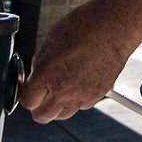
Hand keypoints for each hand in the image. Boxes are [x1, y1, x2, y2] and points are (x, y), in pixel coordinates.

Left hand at [19, 0, 134, 122]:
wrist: (115, 25)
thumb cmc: (84, 25)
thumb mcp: (52, 38)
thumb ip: (40, 62)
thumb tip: (35, 74)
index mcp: (47, 74)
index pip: (27, 101)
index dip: (26, 93)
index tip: (29, 86)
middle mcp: (63, 90)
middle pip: (41, 116)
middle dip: (38, 106)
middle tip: (41, 92)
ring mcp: (82, 95)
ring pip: (62, 115)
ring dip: (57, 105)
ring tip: (61, 86)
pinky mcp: (97, 95)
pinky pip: (80, 105)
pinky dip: (76, 98)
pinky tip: (79, 80)